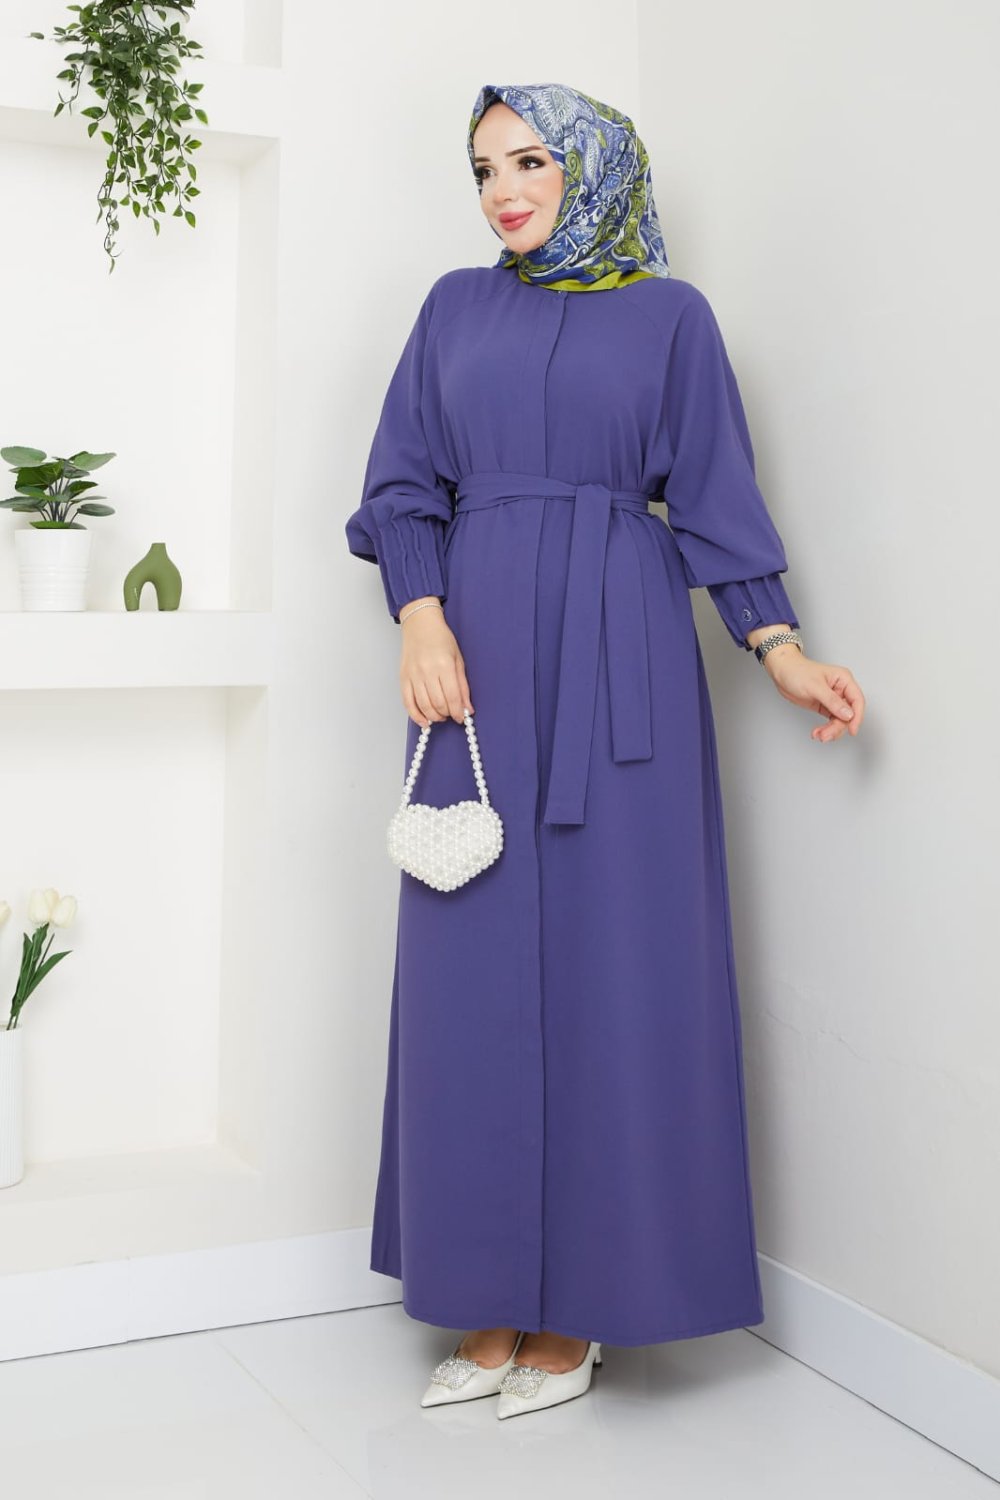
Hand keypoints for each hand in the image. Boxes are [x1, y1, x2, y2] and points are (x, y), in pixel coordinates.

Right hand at [399, 606, 473, 727]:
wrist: (420, 625)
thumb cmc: (441, 639)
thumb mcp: (458, 659)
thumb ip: (463, 686)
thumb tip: (467, 708)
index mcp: (444, 665)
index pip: (452, 696)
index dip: (458, 712)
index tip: (462, 717)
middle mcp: (427, 671)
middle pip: (438, 703)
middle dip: (447, 714)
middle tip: (452, 714)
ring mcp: (413, 675)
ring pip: (424, 706)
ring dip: (434, 716)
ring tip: (441, 716)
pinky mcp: (403, 678)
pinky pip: (408, 702)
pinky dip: (416, 715)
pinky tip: (424, 722)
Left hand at [762, 646, 864, 741]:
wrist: (782, 672)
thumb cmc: (797, 671)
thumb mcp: (815, 686)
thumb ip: (832, 701)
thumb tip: (848, 714)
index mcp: (844, 679)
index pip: (857, 700)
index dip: (857, 717)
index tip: (852, 730)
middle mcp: (841, 690)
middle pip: (848, 714)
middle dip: (838, 727)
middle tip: (826, 735)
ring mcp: (833, 699)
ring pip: (839, 720)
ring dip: (830, 730)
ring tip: (819, 735)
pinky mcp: (824, 706)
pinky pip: (830, 721)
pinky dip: (825, 729)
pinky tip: (817, 733)